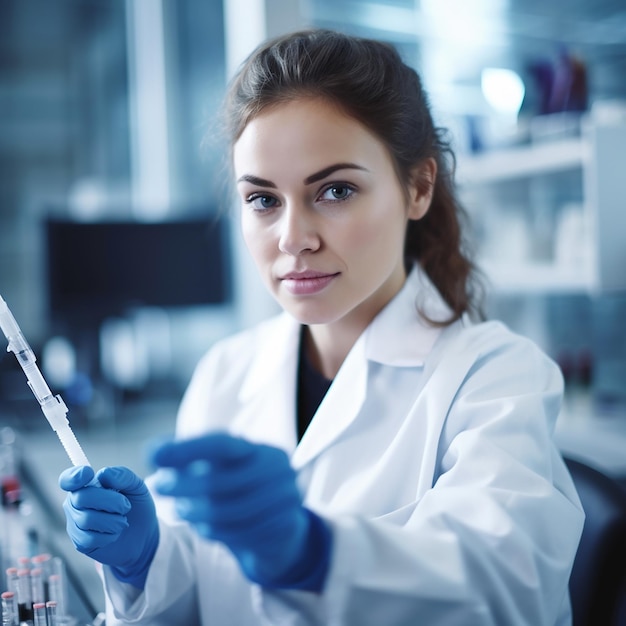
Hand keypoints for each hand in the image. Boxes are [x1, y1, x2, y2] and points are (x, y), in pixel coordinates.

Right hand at [59, 465, 158, 589]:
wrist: (144, 533)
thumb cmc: (136, 505)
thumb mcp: (136, 486)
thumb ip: (122, 475)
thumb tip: (103, 474)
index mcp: (87, 484)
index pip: (68, 479)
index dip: (74, 476)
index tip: (89, 474)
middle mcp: (76, 503)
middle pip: (81, 498)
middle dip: (110, 501)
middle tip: (126, 506)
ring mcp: (76, 523)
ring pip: (86, 519)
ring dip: (113, 521)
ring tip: (123, 521)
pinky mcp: (80, 543)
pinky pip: (88, 539)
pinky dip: (108, 536)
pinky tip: (115, 533)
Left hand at [151, 433, 331, 590]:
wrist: (282, 528)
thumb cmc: (242, 490)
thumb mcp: (222, 468)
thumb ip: (190, 457)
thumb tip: (154, 450)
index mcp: (260, 449)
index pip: (222, 445)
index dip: (188, 450)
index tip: (156, 456)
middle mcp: (276, 470)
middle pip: (223, 480)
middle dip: (185, 485)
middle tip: (160, 486)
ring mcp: (284, 499)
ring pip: (228, 510)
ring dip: (196, 512)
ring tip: (178, 510)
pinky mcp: (283, 526)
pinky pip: (239, 532)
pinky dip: (214, 531)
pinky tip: (201, 527)